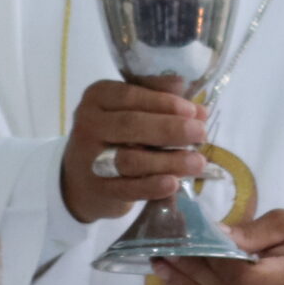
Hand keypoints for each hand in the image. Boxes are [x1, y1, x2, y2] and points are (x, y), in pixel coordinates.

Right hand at [59, 80, 208, 223]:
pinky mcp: (97, 189)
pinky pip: (127, 188)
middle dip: (171, 129)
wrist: (83, 178)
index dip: (164, 103)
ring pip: (131, 159)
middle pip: (131, 125)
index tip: (193, 111)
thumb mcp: (129, 109)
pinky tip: (174, 184)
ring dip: (168, 161)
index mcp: (97, 96)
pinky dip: (152, 186)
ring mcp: (89, 158)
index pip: (131, 95)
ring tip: (197, 162)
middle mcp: (88, 124)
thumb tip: (191, 97)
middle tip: (200, 133)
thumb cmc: (115, 134)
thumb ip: (157, 97)